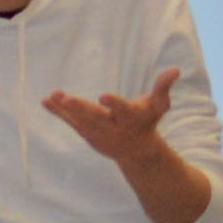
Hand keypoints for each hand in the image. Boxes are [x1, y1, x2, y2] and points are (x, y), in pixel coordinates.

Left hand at [50, 76, 214, 222]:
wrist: (136, 152)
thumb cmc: (147, 121)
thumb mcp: (158, 106)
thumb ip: (163, 88)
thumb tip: (176, 70)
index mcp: (132, 119)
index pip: (123, 111)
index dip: (114, 104)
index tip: (102, 96)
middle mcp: (114, 128)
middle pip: (96, 118)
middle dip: (81, 110)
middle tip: (67, 99)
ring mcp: (98, 134)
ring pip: (80, 122)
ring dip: (65, 110)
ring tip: (53, 96)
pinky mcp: (87, 134)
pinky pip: (71, 123)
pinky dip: (58, 113)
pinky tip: (46, 101)